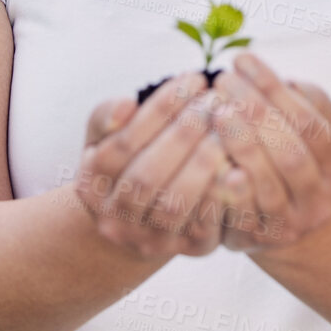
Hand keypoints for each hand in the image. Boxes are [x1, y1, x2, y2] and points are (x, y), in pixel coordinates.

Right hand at [75, 72, 233, 259]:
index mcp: (91, 185)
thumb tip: (126, 105)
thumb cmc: (129, 160)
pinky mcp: (190, 251)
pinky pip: (207, 226)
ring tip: (227, 126)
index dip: (159, 109)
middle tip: (214, 100)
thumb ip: (107, 116)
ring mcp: (151, 240)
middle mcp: (115, 219)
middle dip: (184, 133)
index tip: (193, 79)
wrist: (145, 217)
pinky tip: (239, 162)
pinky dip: (223, 194)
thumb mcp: (105, 136)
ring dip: (204, 162)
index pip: (122, 144)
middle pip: (146, 177)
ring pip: (175, 204)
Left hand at [207, 54, 330, 253]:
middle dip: (256, 112)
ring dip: (239, 144)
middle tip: (223, 81)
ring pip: (267, 185)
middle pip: (290, 153)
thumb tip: (286, 82)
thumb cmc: (286, 153)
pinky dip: (225, 186)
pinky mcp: (256, 241)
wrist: (280, 219)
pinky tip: (208, 156)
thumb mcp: (307, 127)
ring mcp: (289, 225)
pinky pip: (239, 215)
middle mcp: (319, 199)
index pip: (309, 121)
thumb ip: (306, 100)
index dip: (274, 88)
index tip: (242, 60)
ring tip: (215, 110)